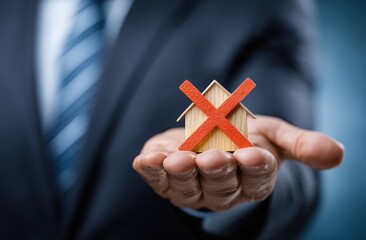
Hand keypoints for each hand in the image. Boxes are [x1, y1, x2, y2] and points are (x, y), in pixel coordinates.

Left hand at [132, 116, 343, 210]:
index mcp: (251, 178)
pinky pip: (157, 178)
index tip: (255, 155)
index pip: (256, 177)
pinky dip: (150, 169)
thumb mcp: (277, 136)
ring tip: (175, 161)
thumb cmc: (248, 137)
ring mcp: (191, 184)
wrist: (215, 135)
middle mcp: (221, 187)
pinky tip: (143, 160)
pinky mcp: (166, 175)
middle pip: (219, 183)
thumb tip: (338, 154)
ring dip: (179, 174)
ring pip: (186, 186)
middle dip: (216, 170)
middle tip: (213, 158)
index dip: (255, 167)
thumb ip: (302, 145)